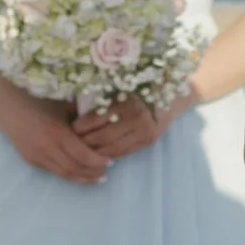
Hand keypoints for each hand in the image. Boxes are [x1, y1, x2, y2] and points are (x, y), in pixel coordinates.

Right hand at [0, 97, 111, 185]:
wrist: (8, 108)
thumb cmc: (39, 102)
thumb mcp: (63, 106)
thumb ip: (83, 117)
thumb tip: (107, 121)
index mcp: (57, 132)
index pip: (82, 154)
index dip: (98, 161)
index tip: (111, 161)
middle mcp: (47, 148)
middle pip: (75, 168)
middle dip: (93, 172)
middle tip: (106, 172)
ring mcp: (37, 156)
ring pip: (64, 174)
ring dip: (82, 178)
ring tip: (97, 178)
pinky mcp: (32, 161)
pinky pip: (54, 172)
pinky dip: (69, 174)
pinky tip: (79, 173)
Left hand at [73, 94, 188, 160]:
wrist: (174, 99)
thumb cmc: (144, 89)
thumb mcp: (124, 90)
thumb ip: (105, 100)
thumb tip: (77, 112)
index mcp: (126, 102)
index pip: (95, 119)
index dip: (80, 126)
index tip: (70, 128)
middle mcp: (135, 119)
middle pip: (101, 136)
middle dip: (84, 142)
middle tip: (72, 142)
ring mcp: (143, 132)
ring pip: (112, 148)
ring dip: (95, 152)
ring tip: (83, 151)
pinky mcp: (148, 142)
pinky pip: (123, 152)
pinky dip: (109, 154)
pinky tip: (100, 153)